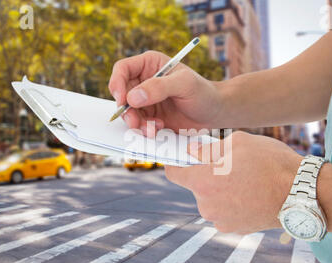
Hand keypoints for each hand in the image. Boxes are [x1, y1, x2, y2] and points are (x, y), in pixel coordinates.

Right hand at [109, 51, 224, 136]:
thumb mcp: (184, 84)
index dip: (117, 83)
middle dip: (126, 110)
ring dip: (136, 123)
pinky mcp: (150, 116)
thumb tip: (132, 97)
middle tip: (135, 122)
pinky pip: (138, 124)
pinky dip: (145, 129)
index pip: (122, 69)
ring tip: (152, 129)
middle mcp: (144, 81)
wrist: (215, 113)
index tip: (121, 100)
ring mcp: (146, 100)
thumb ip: (159, 87)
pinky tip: (159, 128)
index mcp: (149, 64)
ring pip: (128, 112)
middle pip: (122, 94)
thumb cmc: (203, 92)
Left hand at [165, 131, 302, 233]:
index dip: (177, 162)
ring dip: (221, 190)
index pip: (173, 172)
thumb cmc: (270, 163)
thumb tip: (191, 152)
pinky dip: (233, 203)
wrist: (301, 193)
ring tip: (245, 180)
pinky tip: (251, 194)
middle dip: (207, 175)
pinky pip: (225, 212)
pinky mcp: (235, 228)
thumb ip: (208, 149)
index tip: (185, 157)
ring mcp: (220, 220)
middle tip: (230, 165)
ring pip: (211, 199)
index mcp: (203, 181)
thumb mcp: (238, 143)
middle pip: (196, 186)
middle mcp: (206, 205)